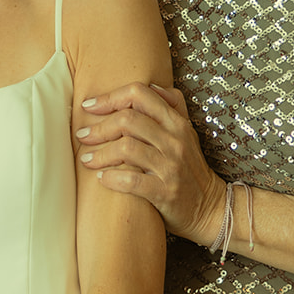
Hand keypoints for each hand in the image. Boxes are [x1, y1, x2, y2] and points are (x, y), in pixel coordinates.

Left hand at [75, 82, 226, 245]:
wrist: (211, 207)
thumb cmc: (190, 168)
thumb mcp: (187, 132)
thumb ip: (172, 106)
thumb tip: (151, 86)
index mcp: (176, 122)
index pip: (139, 94)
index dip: (110, 97)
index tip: (89, 106)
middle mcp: (175, 140)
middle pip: (128, 119)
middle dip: (99, 127)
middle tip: (82, 135)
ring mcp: (171, 166)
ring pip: (126, 148)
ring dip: (100, 153)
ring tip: (86, 159)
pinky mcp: (165, 192)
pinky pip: (131, 181)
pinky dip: (112, 179)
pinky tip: (102, 179)